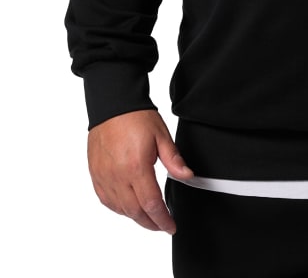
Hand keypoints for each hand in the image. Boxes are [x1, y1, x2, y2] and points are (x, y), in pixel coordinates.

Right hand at [87, 109, 193, 233]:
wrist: (113, 104)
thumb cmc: (136, 117)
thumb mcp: (162, 136)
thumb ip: (174, 160)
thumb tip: (187, 176)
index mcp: (136, 167)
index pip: (152, 204)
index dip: (162, 219)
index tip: (170, 226)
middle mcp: (118, 176)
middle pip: (135, 212)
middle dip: (151, 223)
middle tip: (162, 225)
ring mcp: (104, 177)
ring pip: (120, 209)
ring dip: (136, 217)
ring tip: (149, 217)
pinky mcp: (96, 175)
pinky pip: (107, 200)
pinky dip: (119, 209)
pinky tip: (128, 207)